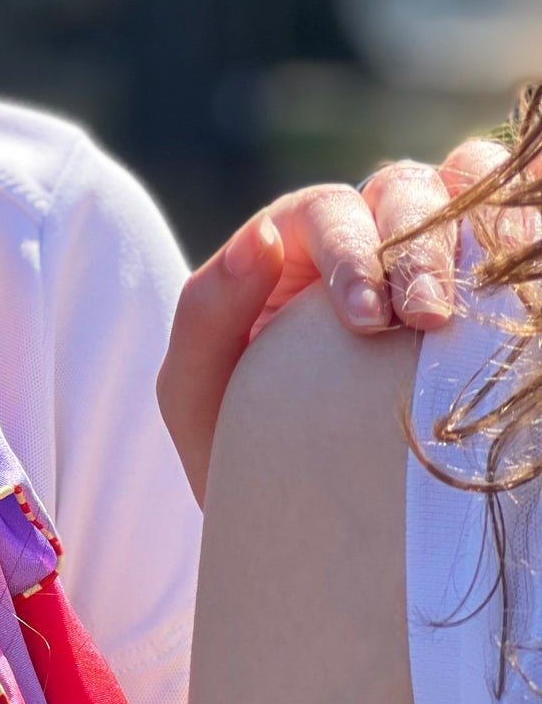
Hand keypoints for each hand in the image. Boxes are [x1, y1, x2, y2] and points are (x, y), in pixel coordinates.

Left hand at [157, 138, 511, 505]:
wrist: (296, 513)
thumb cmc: (235, 443)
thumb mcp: (194, 389)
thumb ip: (207, 313)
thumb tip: (261, 239)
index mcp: (294, 241)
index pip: (330, 210)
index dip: (353, 253)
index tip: (366, 323)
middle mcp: (367, 229)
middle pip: (406, 191)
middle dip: (420, 251)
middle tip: (429, 321)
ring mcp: (430, 250)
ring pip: (468, 194)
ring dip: (481, 232)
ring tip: (484, 304)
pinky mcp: (480, 287)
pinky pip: (511, 232)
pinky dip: (521, 239)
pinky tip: (526, 286)